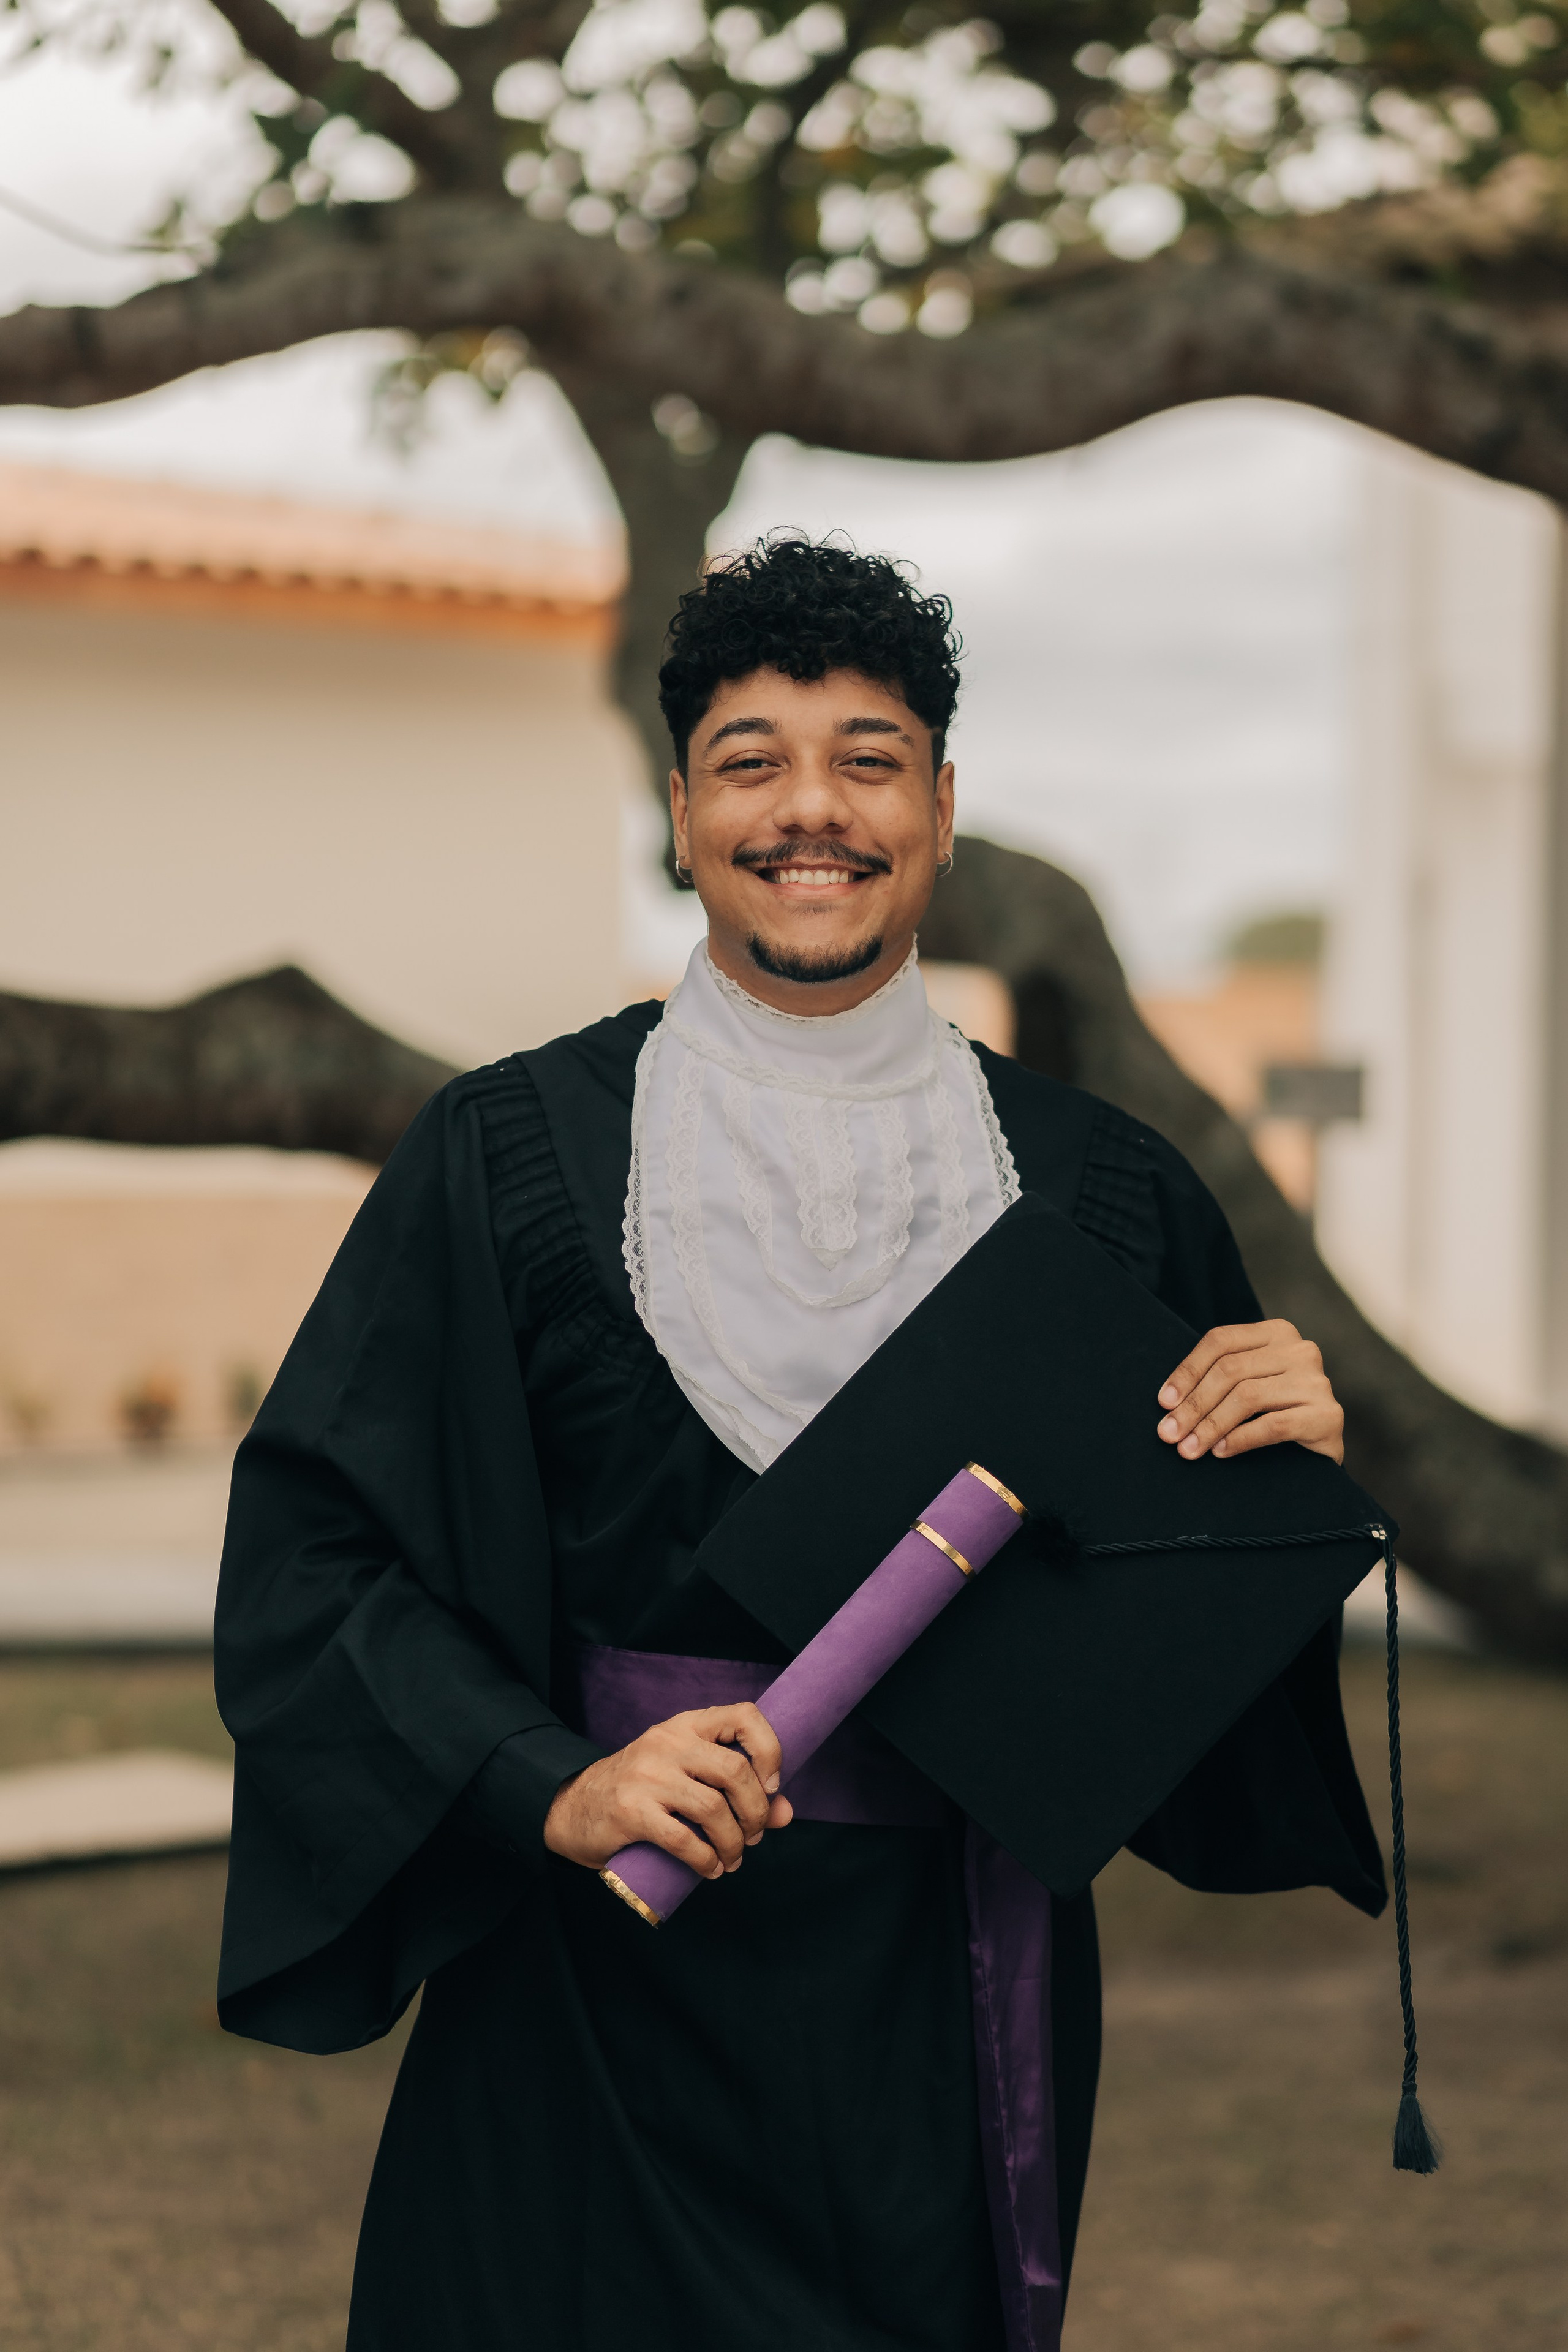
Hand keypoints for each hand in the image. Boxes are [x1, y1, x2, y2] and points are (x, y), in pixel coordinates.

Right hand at [543, 1703, 793, 1877]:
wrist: (573, 1808)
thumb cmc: (642, 1792)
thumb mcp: (686, 1777)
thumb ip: (737, 1791)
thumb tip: (786, 1814)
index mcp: (685, 1726)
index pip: (744, 1715)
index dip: (770, 1750)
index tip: (772, 1786)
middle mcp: (667, 1743)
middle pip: (736, 1770)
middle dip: (756, 1812)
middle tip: (753, 1836)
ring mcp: (646, 1776)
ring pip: (713, 1809)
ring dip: (733, 1842)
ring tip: (732, 1858)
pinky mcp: (630, 1811)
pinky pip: (682, 1839)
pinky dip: (705, 1860)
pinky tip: (710, 1869)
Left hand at [1156, 1319, 1344, 1464]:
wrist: (1321, 1448)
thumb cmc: (1274, 1412)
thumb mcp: (1247, 1383)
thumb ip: (1219, 1378)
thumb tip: (1169, 1402)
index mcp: (1277, 1332)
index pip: (1220, 1342)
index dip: (1187, 1371)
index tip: (1163, 1402)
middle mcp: (1300, 1350)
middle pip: (1231, 1370)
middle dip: (1193, 1405)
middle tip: (1168, 1434)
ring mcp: (1317, 1381)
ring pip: (1248, 1397)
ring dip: (1210, 1426)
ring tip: (1189, 1448)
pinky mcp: (1327, 1415)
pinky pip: (1274, 1425)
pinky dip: (1241, 1439)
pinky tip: (1220, 1451)